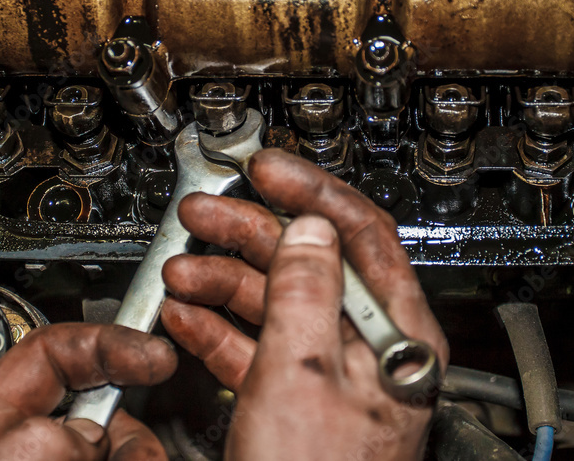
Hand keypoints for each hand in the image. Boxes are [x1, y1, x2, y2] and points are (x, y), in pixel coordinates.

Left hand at [0, 323, 176, 460]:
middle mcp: (16, 451)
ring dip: (138, 452)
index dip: (112, 340)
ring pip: (113, 449)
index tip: (157, 353)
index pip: (55, 351)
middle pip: (99, 411)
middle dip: (135, 424)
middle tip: (144, 453)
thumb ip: (24, 443)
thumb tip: (87, 428)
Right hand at [161, 149, 448, 460]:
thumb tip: (309, 231)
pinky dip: (219, 327)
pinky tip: (187, 315)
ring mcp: (328, 376)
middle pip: (309, 264)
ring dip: (224, 282)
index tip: (266, 169)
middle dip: (250, 234)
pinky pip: (256, 348)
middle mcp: (367, 349)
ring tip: (179, 269)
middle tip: (202, 213)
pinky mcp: (294, 402)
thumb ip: (307, 294)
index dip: (311, 193)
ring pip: (275, 304)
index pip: (360, 236)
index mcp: (394, 334)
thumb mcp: (304, 376)